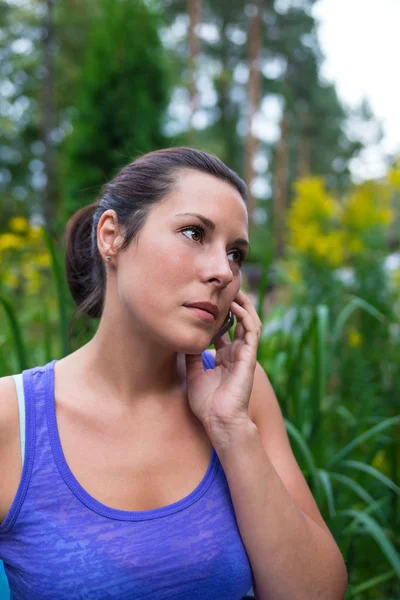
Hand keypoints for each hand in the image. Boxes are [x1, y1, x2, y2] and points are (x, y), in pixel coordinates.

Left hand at [185, 289, 261, 440]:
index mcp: (225, 357)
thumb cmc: (207, 404)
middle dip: (234, 304)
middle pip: (239, 321)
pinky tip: (235, 305)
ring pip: (250, 322)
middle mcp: (236, 353)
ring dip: (243, 305)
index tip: (208, 300)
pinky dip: (244, 316)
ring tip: (233, 290)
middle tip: (223, 289)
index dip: (219, 314)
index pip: (226, 330)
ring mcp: (244, 354)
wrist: (218, 421)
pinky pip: (251, 330)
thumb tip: (182, 338)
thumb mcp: (193, 373)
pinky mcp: (249, 357)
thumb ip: (191, 354)